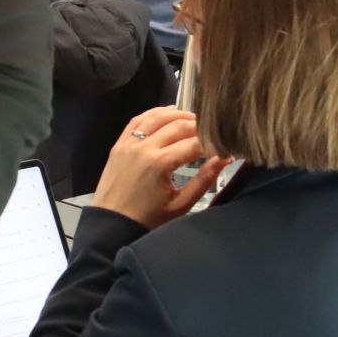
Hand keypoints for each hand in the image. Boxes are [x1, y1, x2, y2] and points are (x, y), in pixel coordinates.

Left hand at [90, 107, 229, 229]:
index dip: (214, 143)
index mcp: (160, 163)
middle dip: (199, 125)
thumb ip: (204, 180)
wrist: (112, 223)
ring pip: (157, 117)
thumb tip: (224, 159)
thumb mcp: (181, 204)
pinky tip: (167, 113)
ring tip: (194, 119)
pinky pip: (137, 121)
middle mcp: (144, 148)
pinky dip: (154, 113)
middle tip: (213, 131)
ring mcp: (129, 144)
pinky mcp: (119, 144)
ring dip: (178, 114)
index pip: (194, 143)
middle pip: (178, 125)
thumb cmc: (148, 218)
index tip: (225, 146)